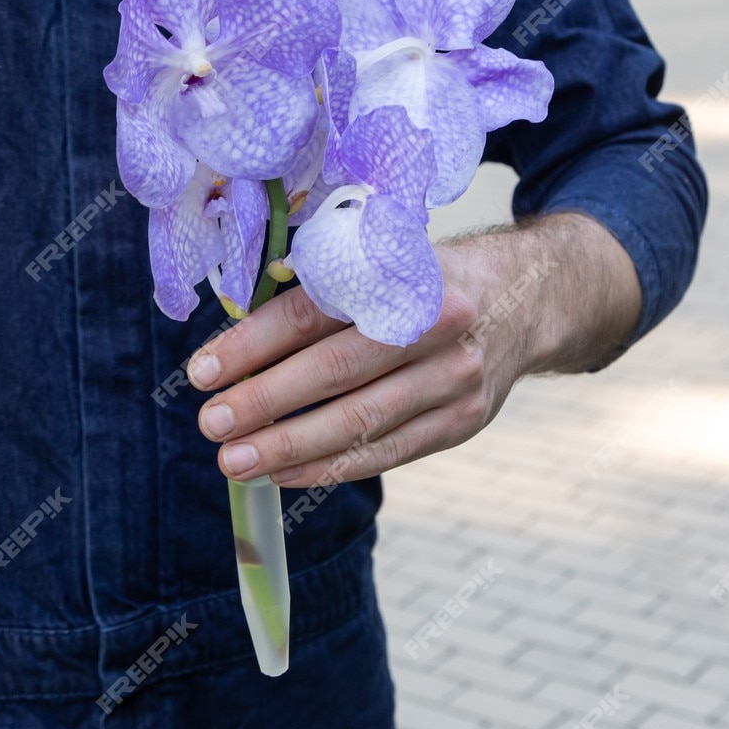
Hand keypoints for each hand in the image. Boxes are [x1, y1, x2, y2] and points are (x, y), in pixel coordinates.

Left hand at [190, 214, 639, 487]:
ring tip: (233, 460)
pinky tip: (282, 474)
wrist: (527, 298)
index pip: (316, 312)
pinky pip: (386, 453)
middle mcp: (439, 325)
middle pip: (336, 371)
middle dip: (265, 402)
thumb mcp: (382, 254)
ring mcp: (457, 379)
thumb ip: (319, 281)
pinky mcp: (462, 422)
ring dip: (289, 446)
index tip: (201, 370)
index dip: (253, 343)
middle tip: (211, 422)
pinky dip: (330, 467)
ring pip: (360, 422)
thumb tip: (238, 323)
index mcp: (406, 272)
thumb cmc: (425, 275)